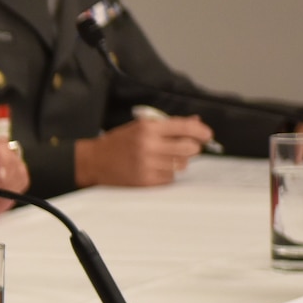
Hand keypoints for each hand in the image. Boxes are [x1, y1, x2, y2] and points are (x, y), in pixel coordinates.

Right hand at [74, 115, 213, 186]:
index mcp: (148, 128)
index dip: (201, 131)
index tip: (207, 134)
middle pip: (189, 148)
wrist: (94, 161)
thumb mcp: (141, 127)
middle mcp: (149, 145)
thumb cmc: (119, 142)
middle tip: (187, 148)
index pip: (184, 127)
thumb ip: (168, 125)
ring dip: (178, 162)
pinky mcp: (145, 180)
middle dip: (192, 148)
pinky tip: (155, 169)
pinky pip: (170, 178)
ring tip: (164, 159)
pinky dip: (167, 174)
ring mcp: (147, 164)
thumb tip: (195, 121)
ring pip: (181, 165)